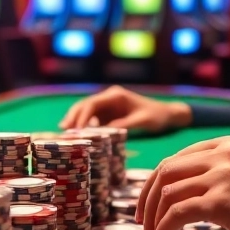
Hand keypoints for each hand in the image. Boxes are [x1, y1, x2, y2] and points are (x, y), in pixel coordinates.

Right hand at [59, 86, 192, 132]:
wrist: (166, 114)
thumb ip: (124, 125)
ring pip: (86, 111)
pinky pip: (92, 118)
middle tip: (63, 129)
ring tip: (65, 132)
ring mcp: (107, 105)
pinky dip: (84, 125)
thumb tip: (104, 132)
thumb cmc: (156, 116)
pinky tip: (77, 134)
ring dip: (76, 120)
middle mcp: (108, 97)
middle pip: (85, 105)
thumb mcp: (141, 121)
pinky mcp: (108, 113)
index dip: (82, 115)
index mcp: (115, 95)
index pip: (93, 103)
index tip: (76, 129)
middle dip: (73, 116)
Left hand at [135, 136, 229, 229]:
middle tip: (142, 225)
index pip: (181, 158)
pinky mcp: (221, 200)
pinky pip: (176, 213)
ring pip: (166, 193)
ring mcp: (220, 175)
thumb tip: (216, 201)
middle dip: (147, 200)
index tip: (152, 204)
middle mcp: (223, 154)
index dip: (160, 182)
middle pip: (166, 172)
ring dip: (153, 221)